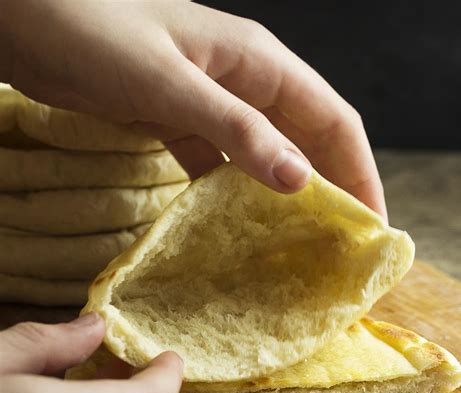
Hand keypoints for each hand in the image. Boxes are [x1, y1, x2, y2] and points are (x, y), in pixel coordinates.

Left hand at [1, 0, 385, 216]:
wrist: (29, 23)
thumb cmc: (95, 35)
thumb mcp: (172, 84)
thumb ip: (235, 130)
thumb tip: (298, 180)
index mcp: (258, 62)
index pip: (332, 121)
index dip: (359, 172)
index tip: (373, 224)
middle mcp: (244, 83)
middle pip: (305, 141)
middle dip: (330, 191)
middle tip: (342, 248)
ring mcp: (211, 105)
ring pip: (266, 156)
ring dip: (285, 199)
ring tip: (300, 247)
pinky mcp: (178, 123)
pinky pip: (220, 166)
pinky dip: (233, 197)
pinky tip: (238, 229)